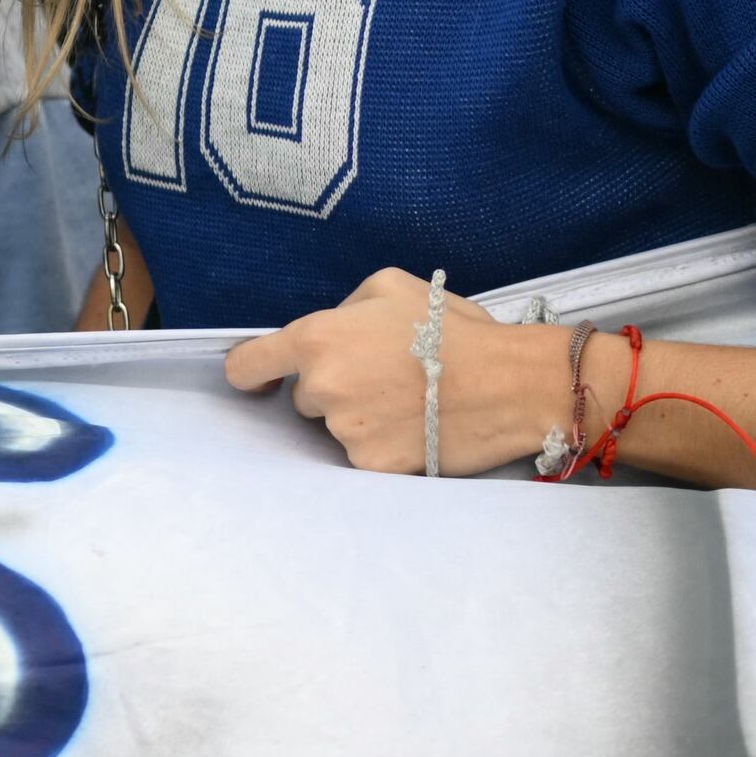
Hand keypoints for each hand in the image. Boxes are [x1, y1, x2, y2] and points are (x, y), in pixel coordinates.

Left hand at [225, 269, 563, 476]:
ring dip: (359, 416)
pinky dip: (384, 444)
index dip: (251, 371)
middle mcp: (323, 389)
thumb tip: (331, 330)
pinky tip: (417, 425)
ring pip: (336, 427)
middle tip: (382, 374)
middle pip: (305, 396)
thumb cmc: (452, 329)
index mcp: (317, 339)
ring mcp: (347, 433)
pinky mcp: (374, 468)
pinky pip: (364, 454)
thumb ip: (344, 308)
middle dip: (333, 386)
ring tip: (409, 399)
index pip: (248, 365)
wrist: (508, 384)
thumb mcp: (389, 288)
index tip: (262, 378)